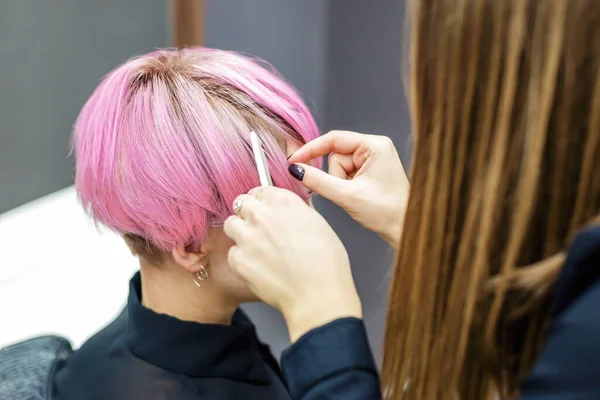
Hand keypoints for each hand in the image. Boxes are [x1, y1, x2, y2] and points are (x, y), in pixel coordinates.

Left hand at [223, 187, 361, 342]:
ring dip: (240, 233)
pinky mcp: (238, 260)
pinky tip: (258, 267)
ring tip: (256, 247)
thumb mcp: (319, 224)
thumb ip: (298, 212)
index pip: (260, 190)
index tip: (263, 208)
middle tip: (258, 228)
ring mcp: (247, 237)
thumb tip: (290, 212)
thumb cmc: (326, 264)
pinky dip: (241, 259)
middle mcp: (261, 215)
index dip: (261, 200)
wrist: (317, 295)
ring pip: (231, 225)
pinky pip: (232, 253)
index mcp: (283, 201)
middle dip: (247, 213)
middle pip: (240, 203)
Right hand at [288, 130, 408, 248]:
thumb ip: (318, 181)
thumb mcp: (347, 196)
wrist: (405, 229)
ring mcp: (373, 159)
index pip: (334, 139)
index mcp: (374, 145)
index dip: (311, 150)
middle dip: (335, 176)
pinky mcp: (370, 170)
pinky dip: (345, 186)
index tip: (293, 161)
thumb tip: (296, 169)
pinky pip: (346, 174)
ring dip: (340, 183)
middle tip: (346, 193)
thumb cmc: (386, 212)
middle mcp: (375, 147)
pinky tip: (357, 196)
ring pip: (338, 167)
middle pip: (335, 156)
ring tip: (355, 196)